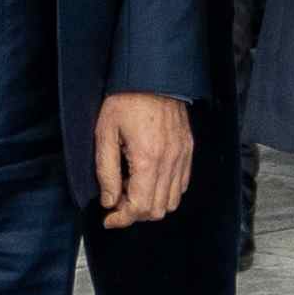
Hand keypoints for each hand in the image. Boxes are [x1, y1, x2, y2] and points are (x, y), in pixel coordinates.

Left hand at [87, 94, 194, 226]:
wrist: (153, 75)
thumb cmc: (125, 101)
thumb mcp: (105, 134)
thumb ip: (106, 172)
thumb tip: (109, 202)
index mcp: (147, 160)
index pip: (139, 207)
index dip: (121, 219)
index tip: (108, 218)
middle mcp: (170, 162)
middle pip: (157, 210)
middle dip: (134, 214)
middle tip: (116, 202)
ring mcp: (182, 157)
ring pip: (172, 202)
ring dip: (151, 204)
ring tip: (132, 189)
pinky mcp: (188, 150)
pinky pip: (182, 185)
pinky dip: (165, 192)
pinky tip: (148, 180)